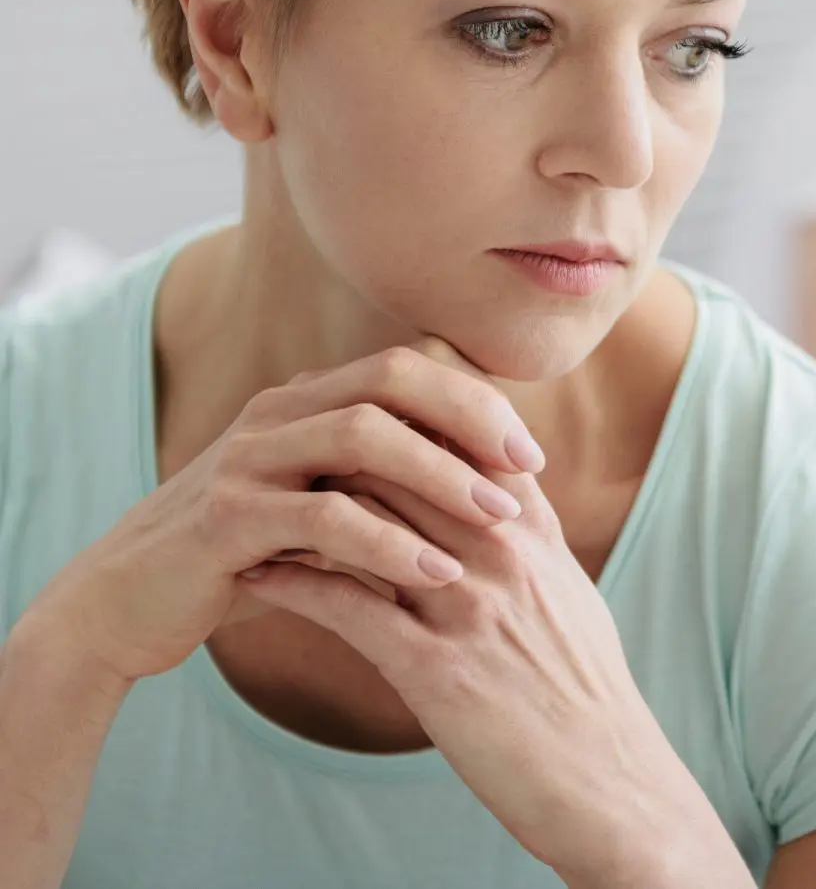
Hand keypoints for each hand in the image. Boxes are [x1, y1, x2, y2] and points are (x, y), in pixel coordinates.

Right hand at [20, 345, 542, 686]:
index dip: (476, 402)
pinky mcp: (224, 517)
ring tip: (499, 519)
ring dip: (440, 476)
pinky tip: (437, 572)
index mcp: (307, 401)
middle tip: (528, 472)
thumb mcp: (323, 508)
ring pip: (361, 436)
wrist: (127, 605)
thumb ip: (384, 484)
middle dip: (469, 420)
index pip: (408, 368)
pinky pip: (322, 517)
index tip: (531, 453)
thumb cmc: (246, 557)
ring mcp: (247, 457)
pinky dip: (388, 543)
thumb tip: (486, 481)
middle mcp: (278, 412)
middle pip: (391, 380)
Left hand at [237, 356, 747, 888]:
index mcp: (535, 535)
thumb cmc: (586, 691)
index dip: (405, 415)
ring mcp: (470, 609)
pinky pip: (346, 607)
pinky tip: (256, 574)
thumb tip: (503, 497)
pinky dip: (293, 583)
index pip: (467, 439)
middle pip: (407, 465)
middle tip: (282, 444)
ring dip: (304, 506)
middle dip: (341, 449)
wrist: (607, 778)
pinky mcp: (436, 670)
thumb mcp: (571, 594)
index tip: (349, 407)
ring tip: (254, 499)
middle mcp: (504, 557)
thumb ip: (532, 539)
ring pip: (371, 521)